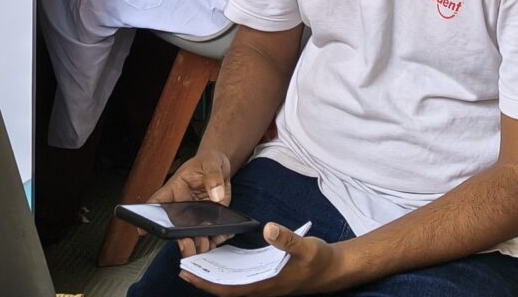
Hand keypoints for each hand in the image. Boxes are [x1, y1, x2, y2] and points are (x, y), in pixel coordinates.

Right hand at [151, 149, 235, 257]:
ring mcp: (195, 215)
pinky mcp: (209, 220)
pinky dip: (216, 239)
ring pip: (191, 234)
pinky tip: (221, 237)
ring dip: (198, 243)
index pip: (157, 202)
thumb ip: (213, 177)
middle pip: (174, 226)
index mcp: (175, 189)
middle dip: (179, 238)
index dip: (147, 217)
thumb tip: (216, 194)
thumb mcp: (211, 163)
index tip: (143, 230)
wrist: (221, 167)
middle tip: (186, 244)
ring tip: (205, 246)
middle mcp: (182, 206)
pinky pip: (210, 233)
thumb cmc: (209, 161)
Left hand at [181, 224, 343, 295]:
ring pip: (233, 283)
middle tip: (183, 267)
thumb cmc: (319, 260)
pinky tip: (222, 258)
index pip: (228, 289)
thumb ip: (287, 238)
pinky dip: (229, 270)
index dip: (206, 282)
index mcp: (265, 284)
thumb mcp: (306, 246)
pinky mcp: (266, 278)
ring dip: (215, 275)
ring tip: (198, 262)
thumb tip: (268, 228)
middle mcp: (261, 288)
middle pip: (226, 288)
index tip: (187, 274)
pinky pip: (242, 277)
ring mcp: (263, 284)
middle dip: (205, 279)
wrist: (334, 270)